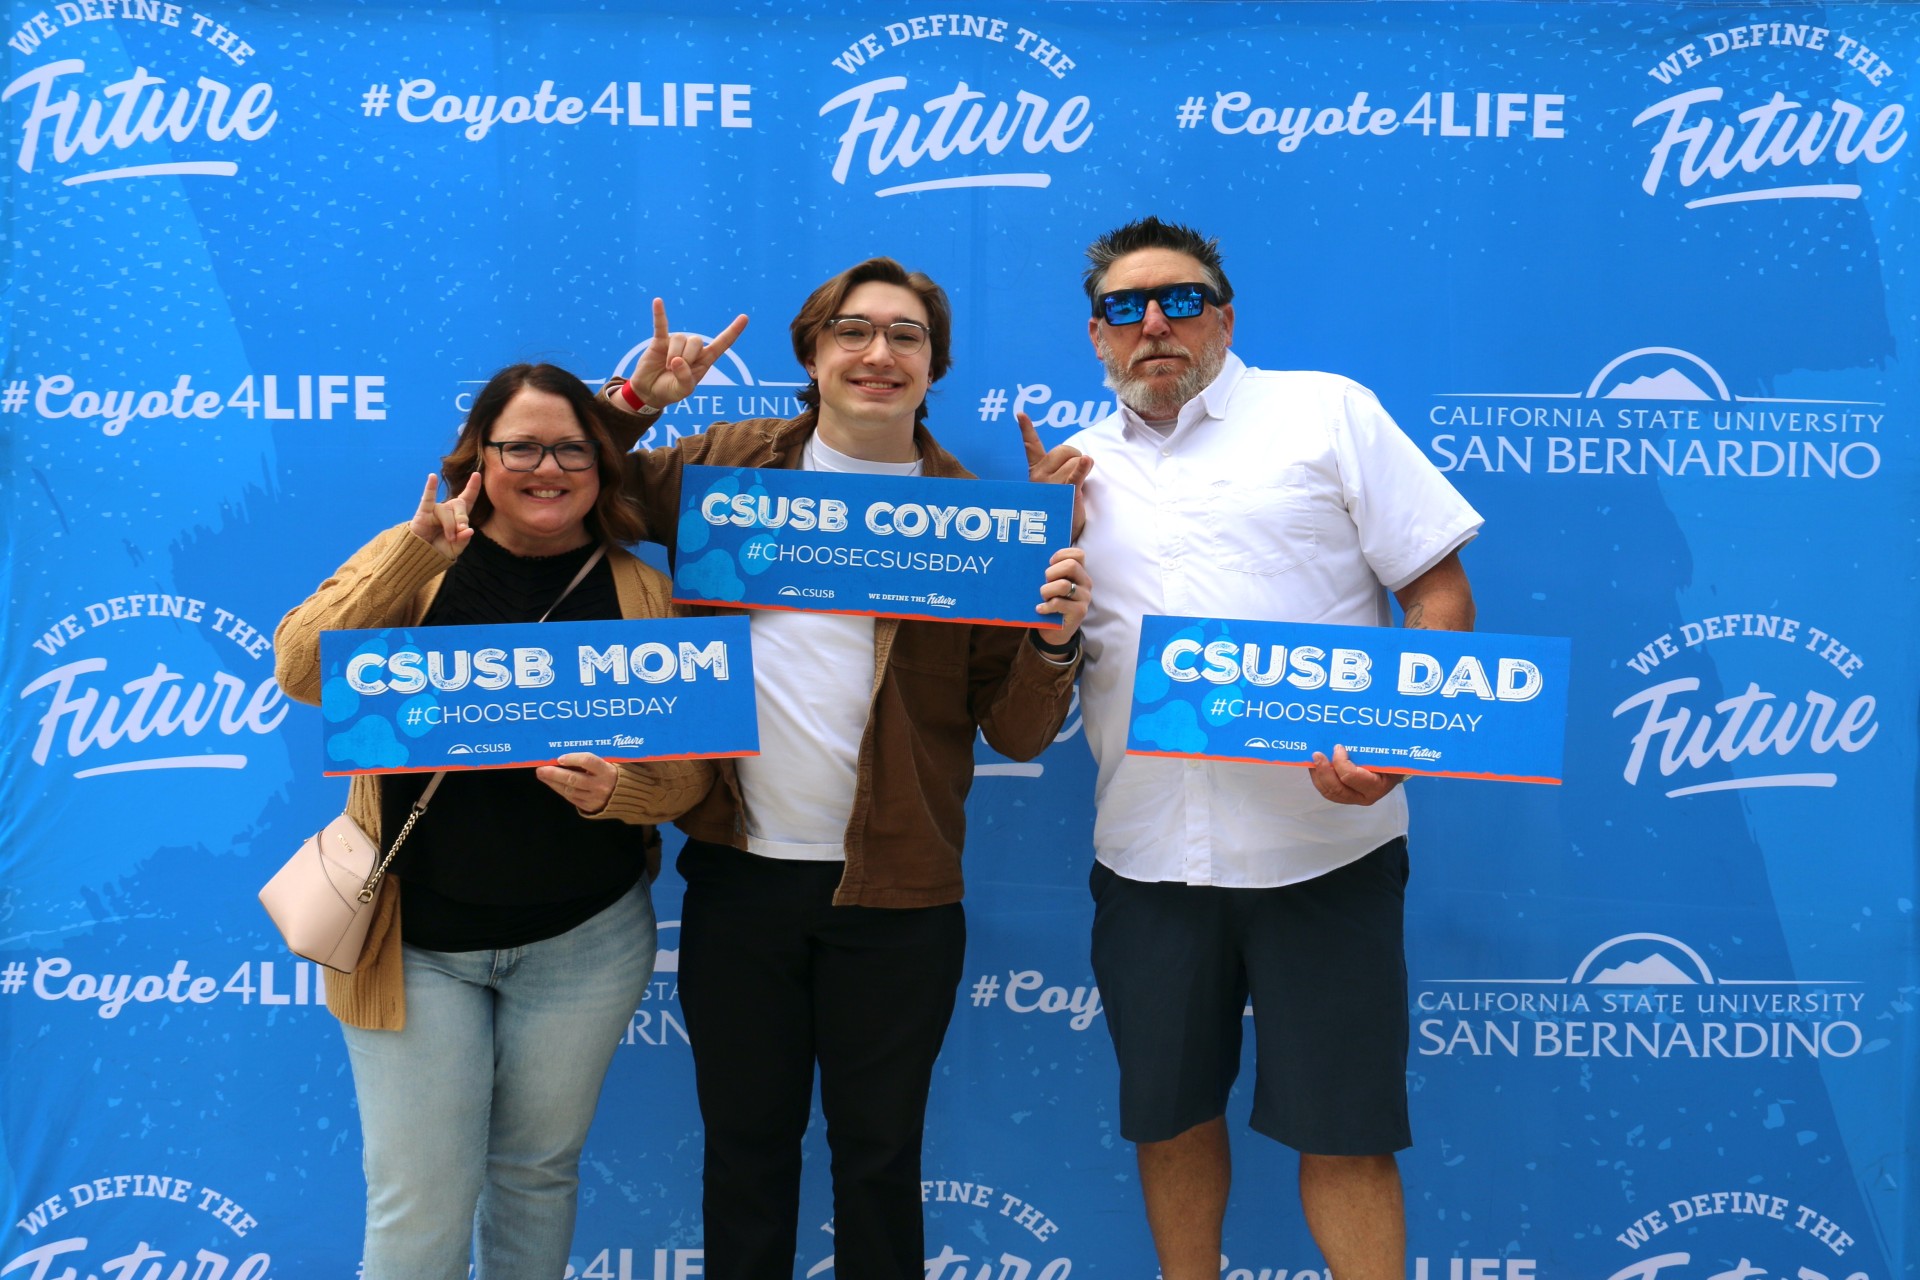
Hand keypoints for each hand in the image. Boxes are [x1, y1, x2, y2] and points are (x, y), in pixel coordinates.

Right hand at [410, 472, 480, 559]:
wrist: (421, 557)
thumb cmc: (440, 550)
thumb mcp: (456, 548)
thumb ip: (463, 540)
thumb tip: (469, 530)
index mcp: (457, 516)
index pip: (467, 499)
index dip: (473, 487)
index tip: (477, 474)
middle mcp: (447, 510)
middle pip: (459, 504)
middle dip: (462, 518)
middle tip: (461, 530)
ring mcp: (435, 510)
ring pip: (446, 510)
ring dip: (450, 525)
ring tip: (450, 538)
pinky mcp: (423, 513)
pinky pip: (427, 498)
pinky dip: (430, 488)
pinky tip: (432, 477)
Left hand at [536, 752, 618, 814]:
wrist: (626, 796)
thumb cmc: (612, 773)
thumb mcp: (608, 763)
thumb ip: (591, 761)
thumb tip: (565, 755)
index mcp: (607, 771)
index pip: (587, 761)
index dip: (572, 758)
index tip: (559, 758)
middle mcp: (600, 785)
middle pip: (573, 778)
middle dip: (554, 773)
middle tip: (541, 769)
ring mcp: (594, 798)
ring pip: (569, 790)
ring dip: (553, 782)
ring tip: (542, 775)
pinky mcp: (589, 806)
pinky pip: (571, 798)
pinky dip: (560, 789)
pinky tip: (552, 783)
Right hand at [622, 298, 749, 410]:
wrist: (651, 391)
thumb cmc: (671, 390)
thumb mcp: (683, 390)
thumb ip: (685, 378)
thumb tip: (677, 360)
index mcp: (705, 360)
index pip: (722, 344)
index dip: (733, 332)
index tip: (744, 318)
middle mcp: (693, 348)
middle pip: (696, 341)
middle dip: (687, 357)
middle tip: (675, 371)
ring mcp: (676, 342)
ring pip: (680, 339)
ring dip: (673, 356)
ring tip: (667, 367)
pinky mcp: (659, 341)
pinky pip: (660, 325)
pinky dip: (659, 314)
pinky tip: (658, 301)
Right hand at [1019, 412, 1091, 540]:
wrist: (1059, 535)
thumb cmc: (1058, 508)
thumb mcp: (1052, 486)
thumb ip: (1059, 469)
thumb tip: (1080, 458)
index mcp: (1035, 472)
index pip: (1030, 446)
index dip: (1026, 429)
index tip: (1020, 414)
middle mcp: (1039, 476)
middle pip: (1065, 450)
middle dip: (1075, 458)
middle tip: (1074, 477)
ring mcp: (1051, 484)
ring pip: (1075, 461)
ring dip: (1081, 472)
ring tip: (1075, 490)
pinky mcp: (1065, 493)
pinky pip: (1075, 475)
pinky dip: (1082, 467)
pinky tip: (1087, 461)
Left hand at [1035, 547, 1089, 641]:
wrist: (1054, 631)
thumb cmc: (1050, 602)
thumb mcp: (1052, 584)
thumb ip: (1051, 572)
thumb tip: (1034, 559)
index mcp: (1080, 573)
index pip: (1078, 554)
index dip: (1061, 555)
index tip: (1049, 563)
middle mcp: (1085, 583)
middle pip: (1071, 565)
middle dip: (1051, 572)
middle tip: (1044, 582)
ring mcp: (1084, 597)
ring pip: (1063, 585)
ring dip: (1046, 591)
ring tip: (1042, 597)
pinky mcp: (1080, 611)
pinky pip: (1059, 603)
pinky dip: (1045, 606)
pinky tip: (1040, 609)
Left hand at [1307, 744, 1406, 805]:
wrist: (1396, 768)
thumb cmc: (1392, 756)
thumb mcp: (1388, 750)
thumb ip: (1375, 744)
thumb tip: (1355, 728)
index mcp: (1378, 785)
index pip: (1352, 776)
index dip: (1340, 762)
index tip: (1338, 747)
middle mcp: (1365, 796)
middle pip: (1337, 789)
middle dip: (1323, 771)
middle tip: (1317, 754)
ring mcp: (1354, 798)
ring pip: (1330, 792)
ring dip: (1318, 776)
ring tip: (1313, 760)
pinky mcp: (1346, 796)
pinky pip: (1328, 791)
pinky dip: (1319, 779)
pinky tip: (1315, 766)